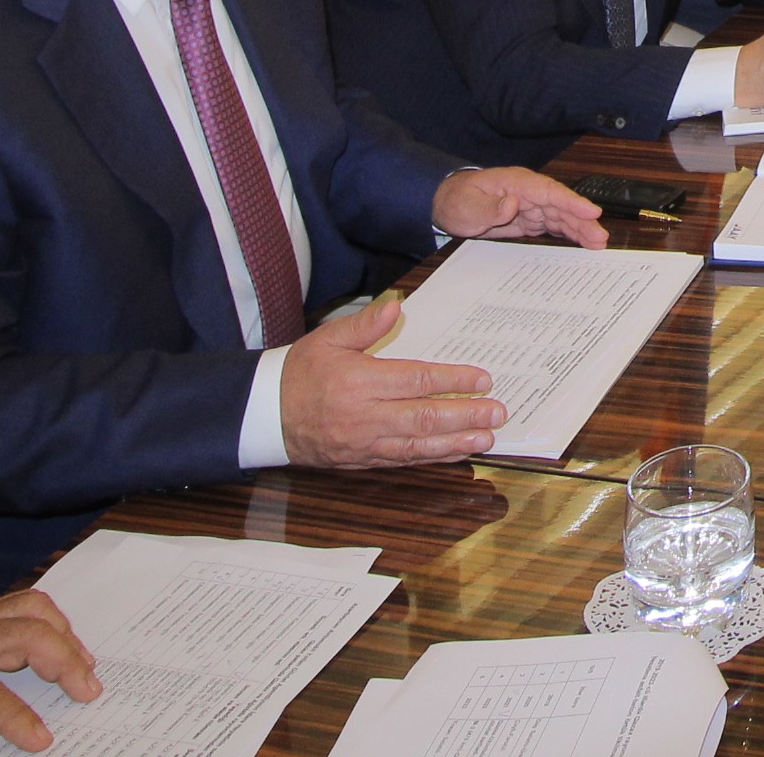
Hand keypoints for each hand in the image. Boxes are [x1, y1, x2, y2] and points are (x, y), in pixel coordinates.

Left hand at [0, 591, 99, 756]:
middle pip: (22, 633)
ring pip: (27, 609)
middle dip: (62, 661)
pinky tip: (60, 643)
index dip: (13, 716)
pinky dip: (49, 621)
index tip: (42, 740)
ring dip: (63, 635)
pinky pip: (17, 605)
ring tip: (87, 668)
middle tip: (90, 693)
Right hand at [280, 290, 504, 467]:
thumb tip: (398, 304)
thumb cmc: (298, 373)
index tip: (482, 379)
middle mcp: (365, 416)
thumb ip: (365, 325)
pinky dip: (433, 457)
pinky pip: (404, 460)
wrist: (265, 416)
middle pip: (424, 416)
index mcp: (359, 381)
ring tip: (487, 438)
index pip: (416, 380)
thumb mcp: (327, 339)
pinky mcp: (362, 459)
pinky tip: (456, 453)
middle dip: (465, 415)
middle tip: (498, 412)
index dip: (452, 380)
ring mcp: (364, 442)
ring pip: (419, 444)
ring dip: (456, 442)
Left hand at [434, 165, 608, 246]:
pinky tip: (582, 243)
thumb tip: (513, 205)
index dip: (572, 202)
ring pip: (561, 217)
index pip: (550, 192)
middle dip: (583, 221)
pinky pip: (553, 226)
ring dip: (580, 229)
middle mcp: (529, 193)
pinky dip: (568, 234)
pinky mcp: (528, 219)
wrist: (447, 204)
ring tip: (599, 244)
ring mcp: (530, 206)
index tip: (592, 212)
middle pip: (561, 206)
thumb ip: (489, 207)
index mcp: (517, 184)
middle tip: (601, 237)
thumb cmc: (456, 201)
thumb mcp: (467, 206)